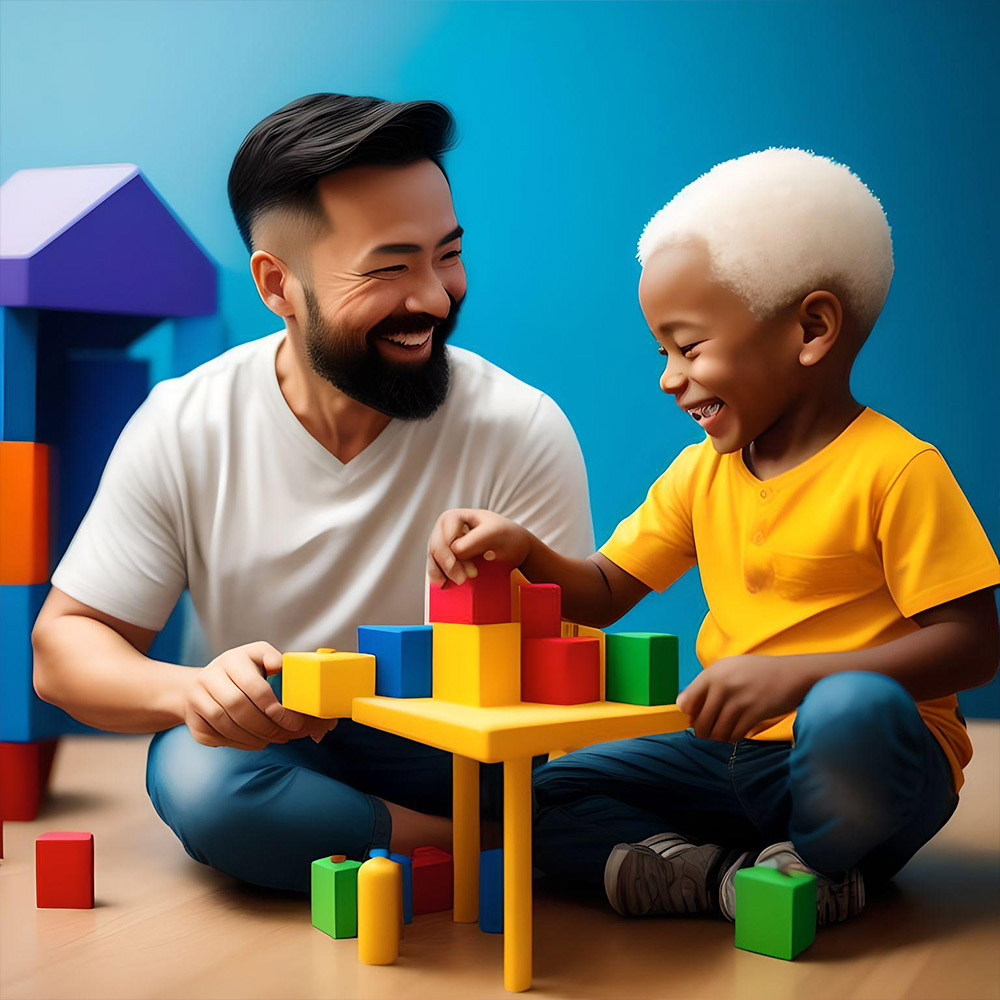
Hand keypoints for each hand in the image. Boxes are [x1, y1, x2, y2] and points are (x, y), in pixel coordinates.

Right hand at [179, 641, 335, 750]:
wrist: (199, 685)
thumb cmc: (241, 671)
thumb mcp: (260, 657)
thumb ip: (277, 662)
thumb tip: (300, 678)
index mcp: (232, 659)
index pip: (255, 688)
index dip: (276, 709)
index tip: (294, 721)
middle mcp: (210, 676)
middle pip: (239, 708)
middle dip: (267, 726)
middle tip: (286, 734)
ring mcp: (196, 699)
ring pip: (226, 725)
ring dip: (255, 737)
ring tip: (273, 739)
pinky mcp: (192, 720)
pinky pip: (217, 737)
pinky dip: (240, 743)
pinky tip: (256, 741)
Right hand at [427, 508, 530, 585]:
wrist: (514, 547)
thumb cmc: (506, 535)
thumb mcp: (495, 533)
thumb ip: (475, 539)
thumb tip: (454, 550)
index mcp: (455, 517)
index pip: (443, 535)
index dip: (447, 553)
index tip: (460, 568)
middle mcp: (446, 530)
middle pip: (436, 548)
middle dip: (447, 566)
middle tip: (462, 580)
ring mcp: (445, 545)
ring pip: (434, 560)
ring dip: (443, 573)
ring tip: (456, 584)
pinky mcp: (448, 558)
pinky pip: (438, 568)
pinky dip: (441, 577)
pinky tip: (446, 586)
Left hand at [676, 654, 809, 742]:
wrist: (793, 674)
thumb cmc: (759, 672)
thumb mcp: (729, 668)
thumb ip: (708, 683)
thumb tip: (685, 706)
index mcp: (713, 672)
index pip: (686, 702)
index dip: (690, 714)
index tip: (696, 717)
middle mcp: (722, 685)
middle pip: (700, 722)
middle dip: (703, 731)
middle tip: (710, 732)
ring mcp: (738, 700)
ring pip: (716, 732)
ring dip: (719, 737)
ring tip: (724, 733)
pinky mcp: (754, 713)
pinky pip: (734, 735)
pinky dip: (733, 738)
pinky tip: (737, 732)